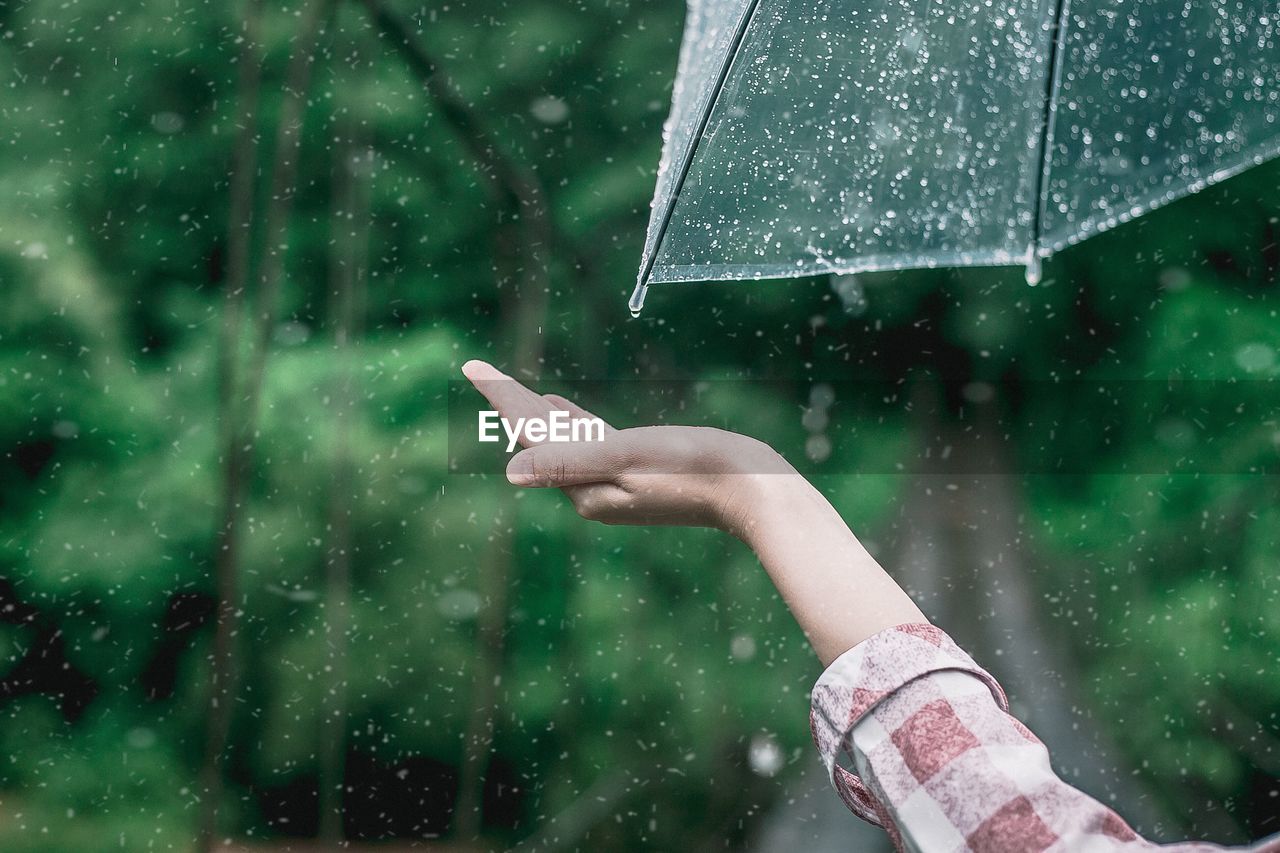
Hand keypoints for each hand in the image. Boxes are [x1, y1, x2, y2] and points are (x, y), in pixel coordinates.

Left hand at [461, 360, 790, 531]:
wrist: (752, 492)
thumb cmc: (694, 469)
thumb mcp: (627, 458)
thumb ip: (570, 462)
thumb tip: (510, 473)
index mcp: (584, 486)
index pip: (531, 436)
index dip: (501, 398)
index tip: (471, 367)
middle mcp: (592, 490)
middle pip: (540, 439)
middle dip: (510, 403)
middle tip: (477, 370)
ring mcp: (614, 483)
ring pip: (563, 441)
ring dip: (538, 414)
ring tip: (512, 388)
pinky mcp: (636, 472)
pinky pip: (589, 443)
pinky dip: (571, 422)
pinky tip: (563, 407)